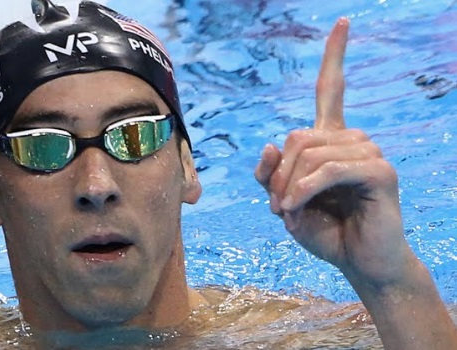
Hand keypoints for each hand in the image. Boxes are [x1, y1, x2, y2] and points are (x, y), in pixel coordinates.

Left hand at [255, 18, 415, 286]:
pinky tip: (297, 207)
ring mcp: (369, 152)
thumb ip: (272, 173)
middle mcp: (352, 139)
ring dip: (289, 186)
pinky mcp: (380, 171)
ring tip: (289, 211)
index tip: (342, 22)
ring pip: (310, 152)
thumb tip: (271, 143)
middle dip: (278, 174)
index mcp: (330, 140)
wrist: (357, 262)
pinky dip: (305, 189)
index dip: (334, 56)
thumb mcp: (284, 200)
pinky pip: (330, 168)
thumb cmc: (323, 229)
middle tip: (276, 205)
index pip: (331, 90)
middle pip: (298, 135)